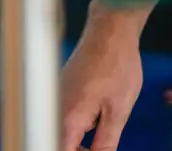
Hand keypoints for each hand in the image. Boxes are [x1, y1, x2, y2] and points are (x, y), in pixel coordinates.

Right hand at [60, 13, 144, 150]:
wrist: (110, 32)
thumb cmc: (116, 65)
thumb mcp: (119, 109)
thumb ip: (106, 141)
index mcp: (66, 122)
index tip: (97, 150)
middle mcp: (52, 113)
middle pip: (59, 144)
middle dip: (80, 149)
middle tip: (103, 143)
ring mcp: (54, 102)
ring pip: (62, 133)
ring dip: (80, 138)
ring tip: (105, 122)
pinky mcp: (60, 94)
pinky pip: (63, 119)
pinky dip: (79, 123)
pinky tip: (98, 111)